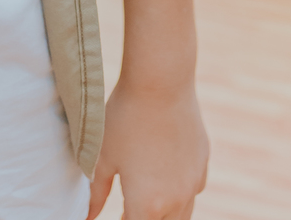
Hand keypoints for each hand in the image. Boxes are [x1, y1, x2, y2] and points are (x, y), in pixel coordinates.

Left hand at [86, 80, 208, 219]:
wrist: (160, 83)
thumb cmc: (125, 118)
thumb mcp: (103, 157)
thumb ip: (96, 193)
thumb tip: (87, 216)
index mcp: (147, 205)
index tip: (116, 214)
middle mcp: (176, 201)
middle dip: (145, 219)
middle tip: (128, 209)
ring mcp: (193, 183)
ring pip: (183, 215)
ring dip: (165, 214)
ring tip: (148, 198)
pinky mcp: (203, 164)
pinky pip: (193, 190)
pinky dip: (180, 192)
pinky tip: (167, 175)